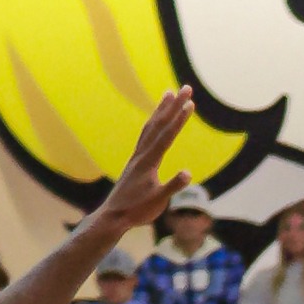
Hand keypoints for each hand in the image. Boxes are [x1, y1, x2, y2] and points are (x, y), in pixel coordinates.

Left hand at [95, 87, 196, 230]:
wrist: (114, 216)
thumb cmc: (137, 211)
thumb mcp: (158, 201)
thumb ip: (173, 186)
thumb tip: (188, 173)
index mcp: (149, 162)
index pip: (167, 136)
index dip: (179, 119)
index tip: (190, 103)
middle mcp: (142, 154)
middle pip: (159, 124)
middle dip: (174, 105)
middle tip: (186, 88)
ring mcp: (138, 156)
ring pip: (151, 127)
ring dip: (161, 110)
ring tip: (169, 94)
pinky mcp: (136, 161)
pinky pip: (146, 135)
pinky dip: (154, 123)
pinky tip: (157, 120)